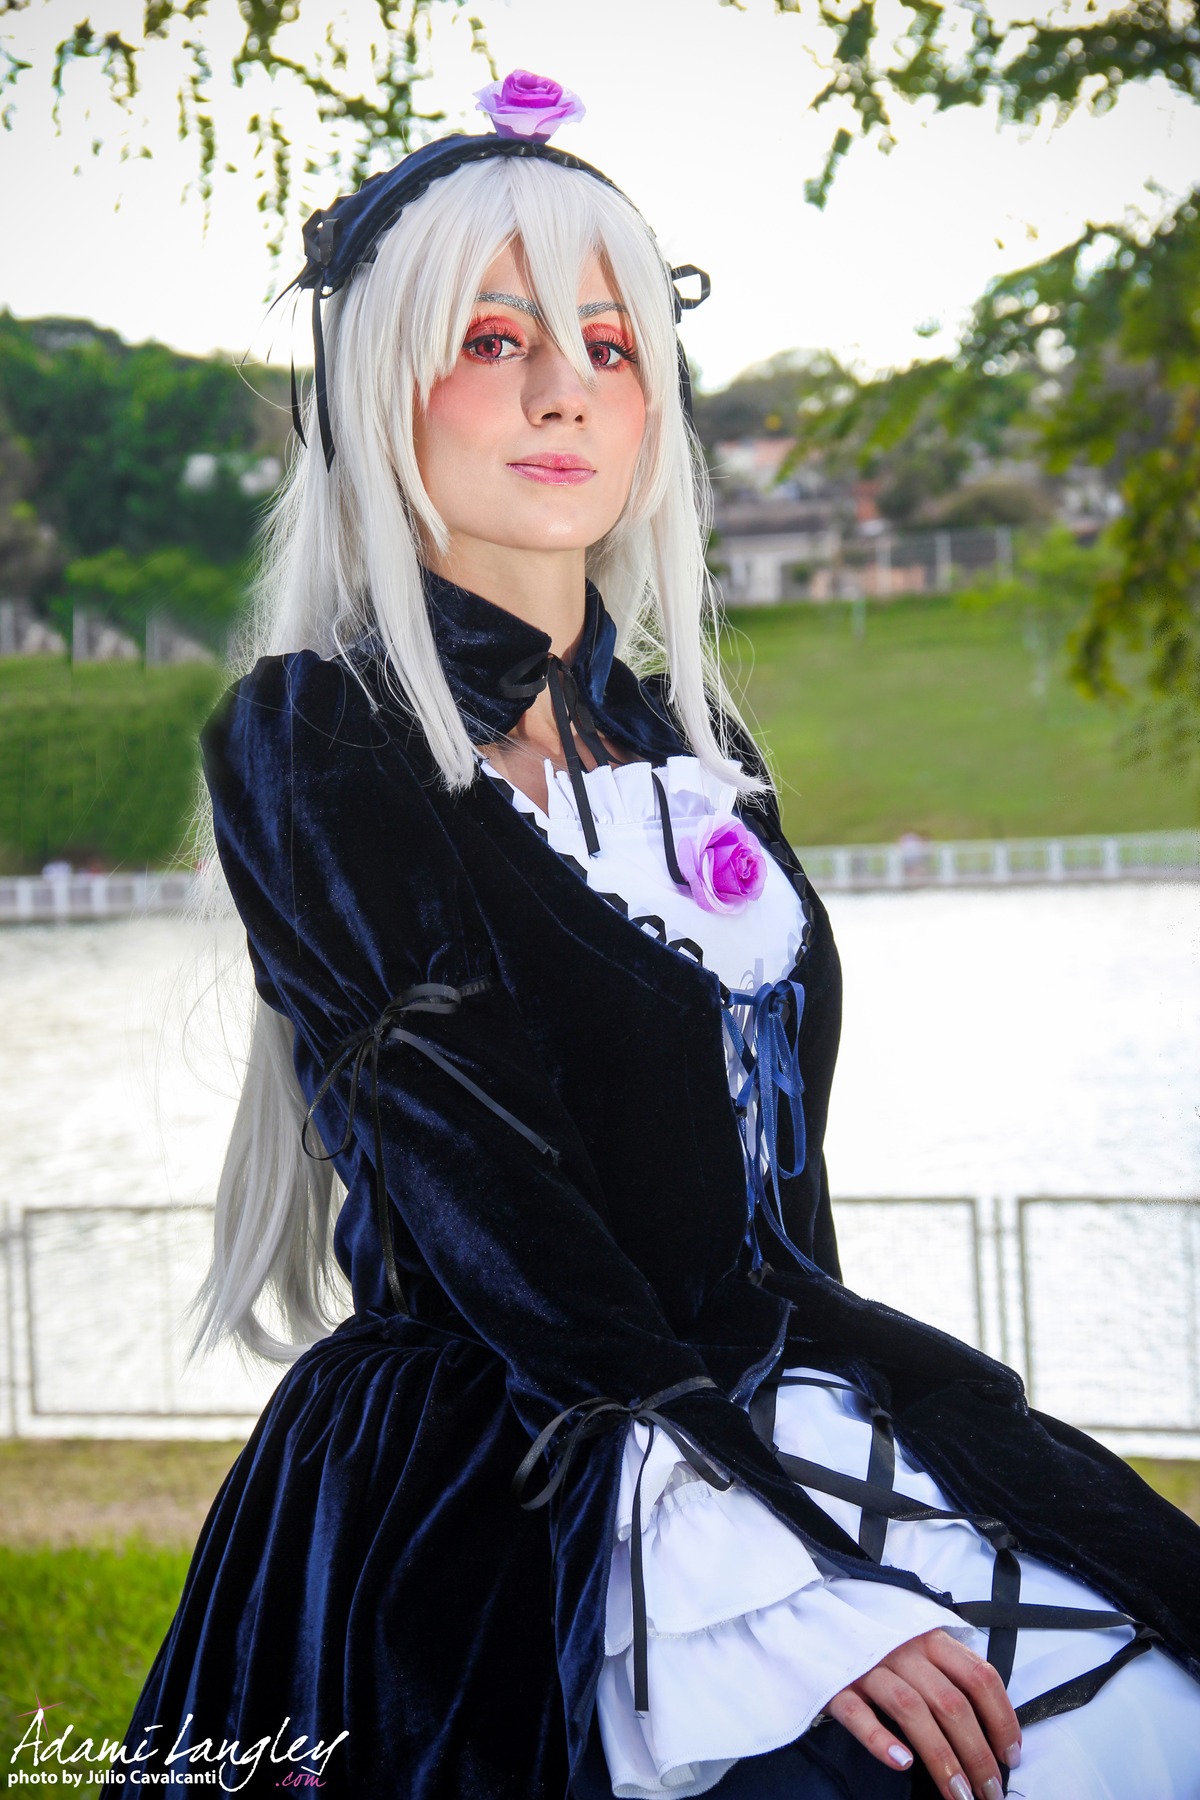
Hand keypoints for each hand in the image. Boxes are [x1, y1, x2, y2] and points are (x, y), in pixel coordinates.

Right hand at [824, 1629, 1021, 1799]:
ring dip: (941, 1758)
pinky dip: (881, 1740)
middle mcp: (903, 1649)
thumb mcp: (919, 1643)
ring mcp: (868, 1666)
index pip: (979, 1677)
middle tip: (989, 1792)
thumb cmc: (879, 1643)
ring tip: (959, 1795)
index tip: (1010, 1756)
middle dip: (977, 1754)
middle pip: (951, 1702)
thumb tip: (991, 1724)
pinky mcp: (836, 1685)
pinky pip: (859, 1714)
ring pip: (912, 1710)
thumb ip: (950, 1670)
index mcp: (930, 1638)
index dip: (1001, 1718)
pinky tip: (902, 1763)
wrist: (815, 1621)